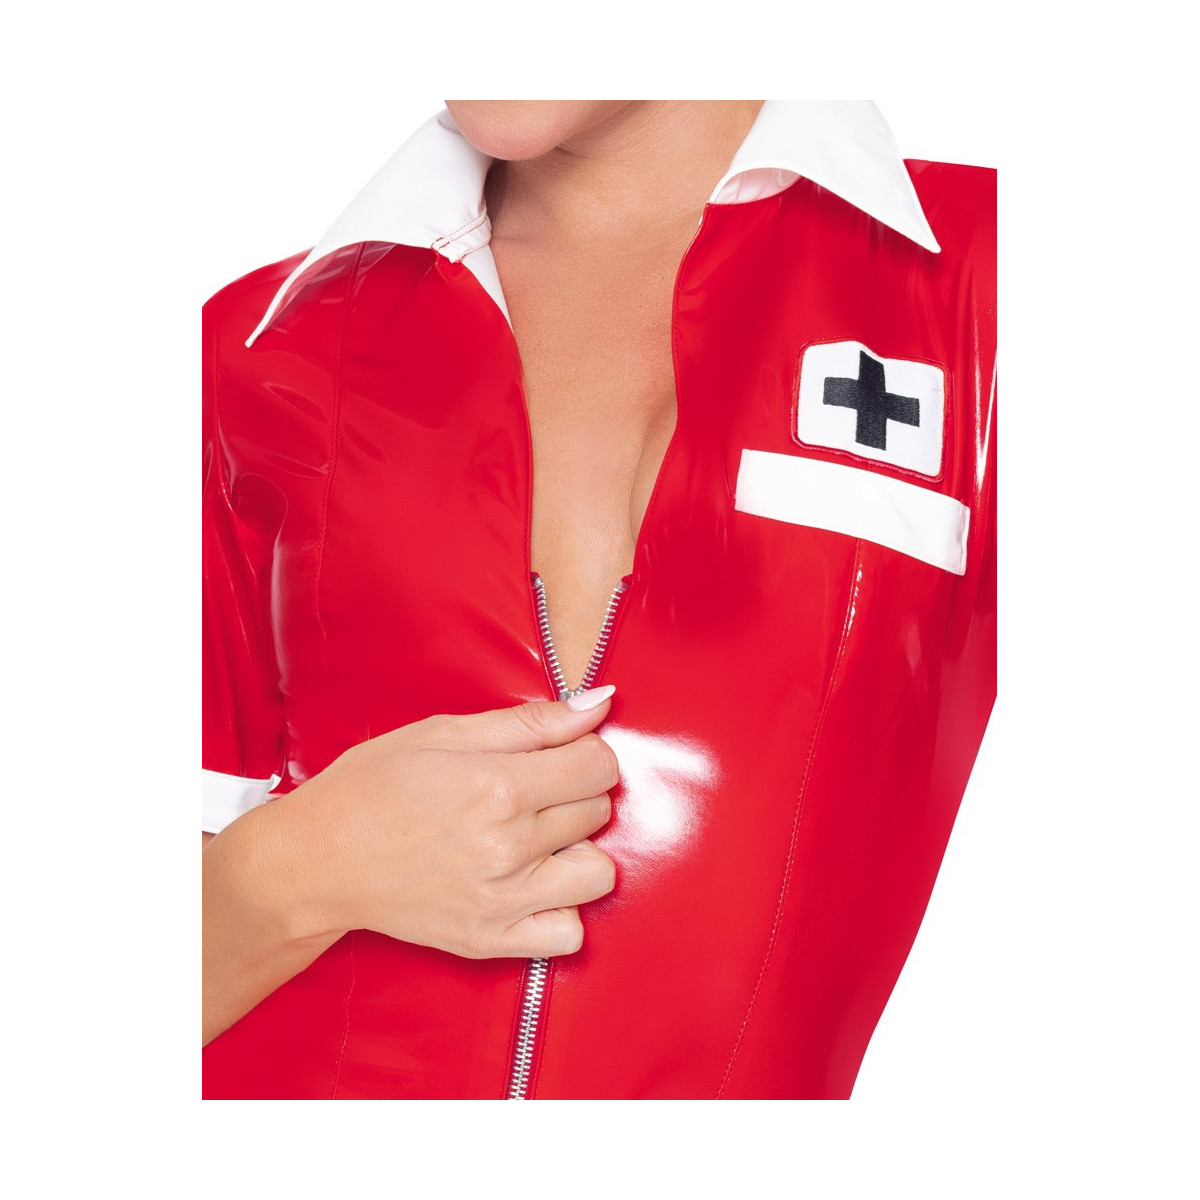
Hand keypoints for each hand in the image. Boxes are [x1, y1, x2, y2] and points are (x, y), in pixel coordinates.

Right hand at [269, 686, 619, 959]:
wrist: (317, 858)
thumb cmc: (374, 785)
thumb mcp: (445, 732)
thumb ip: (532, 721)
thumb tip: (600, 704)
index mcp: (497, 787)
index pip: (598, 766)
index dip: (584, 752)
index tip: (557, 754)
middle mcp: (506, 848)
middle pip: (597, 811)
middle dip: (574, 793)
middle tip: (528, 791)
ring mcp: (500, 901)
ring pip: (598, 873)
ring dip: (577, 850)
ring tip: (536, 839)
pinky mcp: (489, 941)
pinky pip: (569, 933)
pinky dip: (560, 908)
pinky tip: (530, 884)